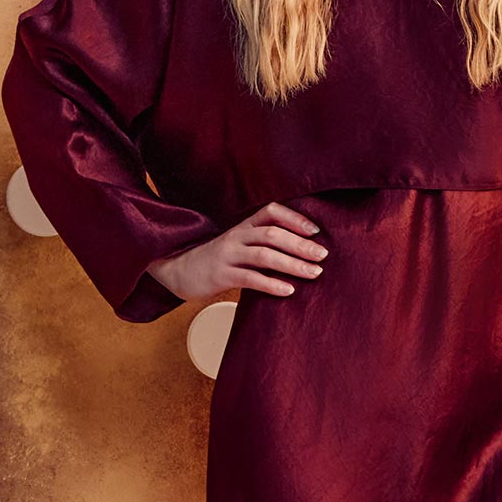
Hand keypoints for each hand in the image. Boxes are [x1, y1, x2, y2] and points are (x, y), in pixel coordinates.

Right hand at [147, 200, 328, 303]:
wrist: (178, 270)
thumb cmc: (218, 259)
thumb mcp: (239, 245)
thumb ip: (263, 243)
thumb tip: (303, 251)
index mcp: (244, 225)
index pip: (271, 211)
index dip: (295, 218)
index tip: (315, 231)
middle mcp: (237, 236)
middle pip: (273, 234)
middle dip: (301, 244)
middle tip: (323, 256)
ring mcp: (227, 254)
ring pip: (264, 255)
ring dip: (292, 264)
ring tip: (314, 273)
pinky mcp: (220, 275)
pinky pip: (249, 278)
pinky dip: (271, 284)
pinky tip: (288, 291)